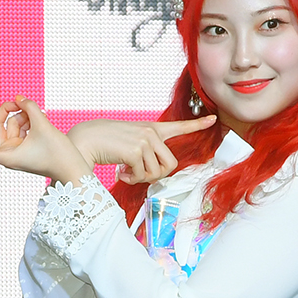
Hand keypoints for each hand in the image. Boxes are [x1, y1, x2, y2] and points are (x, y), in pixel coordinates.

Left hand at [0, 97, 93, 184]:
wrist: (75, 168)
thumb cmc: (59, 153)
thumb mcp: (43, 125)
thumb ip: (29, 107)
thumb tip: (19, 97)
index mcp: (7, 156)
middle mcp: (8, 154)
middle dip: (9, 111)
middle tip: (21, 101)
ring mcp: (17, 151)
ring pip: (13, 125)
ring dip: (25, 116)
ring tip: (40, 116)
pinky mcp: (26, 149)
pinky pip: (22, 129)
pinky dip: (30, 121)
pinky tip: (40, 120)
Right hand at [67, 115, 216, 184]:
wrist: (84, 140)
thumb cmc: (103, 144)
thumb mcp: (129, 143)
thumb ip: (145, 153)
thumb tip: (153, 174)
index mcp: (150, 129)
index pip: (178, 126)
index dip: (198, 125)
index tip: (214, 118)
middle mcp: (151, 132)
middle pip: (171, 164)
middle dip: (156, 175)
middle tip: (137, 173)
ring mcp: (145, 140)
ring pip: (157, 173)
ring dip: (141, 178)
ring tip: (125, 170)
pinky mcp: (136, 151)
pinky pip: (143, 176)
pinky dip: (132, 179)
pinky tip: (120, 171)